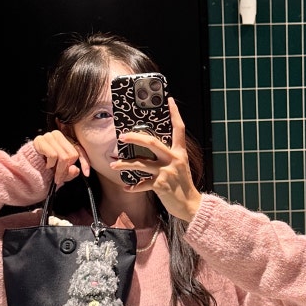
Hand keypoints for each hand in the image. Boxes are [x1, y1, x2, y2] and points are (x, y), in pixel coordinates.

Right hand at [32, 130, 90, 184]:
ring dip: (58, 169)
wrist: (30, 164)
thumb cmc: (48, 165)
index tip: (86, 173)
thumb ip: (71, 172)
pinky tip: (47, 164)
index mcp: (67, 140)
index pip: (79, 150)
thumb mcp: (62, 171)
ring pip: (63, 156)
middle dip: (66, 169)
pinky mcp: (41, 140)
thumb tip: (75, 169)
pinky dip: (51, 164)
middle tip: (60, 176)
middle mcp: (59, 135)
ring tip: (52, 170)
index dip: (85, 162)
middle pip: (72, 155)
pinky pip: (53, 155)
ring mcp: (49, 136)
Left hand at [110, 97, 201, 221]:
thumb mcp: (180, 167)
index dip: (175, 113)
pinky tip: (127, 188)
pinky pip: (142, 184)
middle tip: (122, 136)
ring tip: (113, 165)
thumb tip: (150, 151)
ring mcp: (167, 172)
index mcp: (180, 153)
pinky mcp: (161, 185)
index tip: (169, 100)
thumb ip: (169, 157)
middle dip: (134, 137)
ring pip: (141, 164)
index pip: (179, 129)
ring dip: (125, 164)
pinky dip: (133, 187)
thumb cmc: (183, 186)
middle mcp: (174, 159)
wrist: (191, 205)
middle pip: (151, 142)